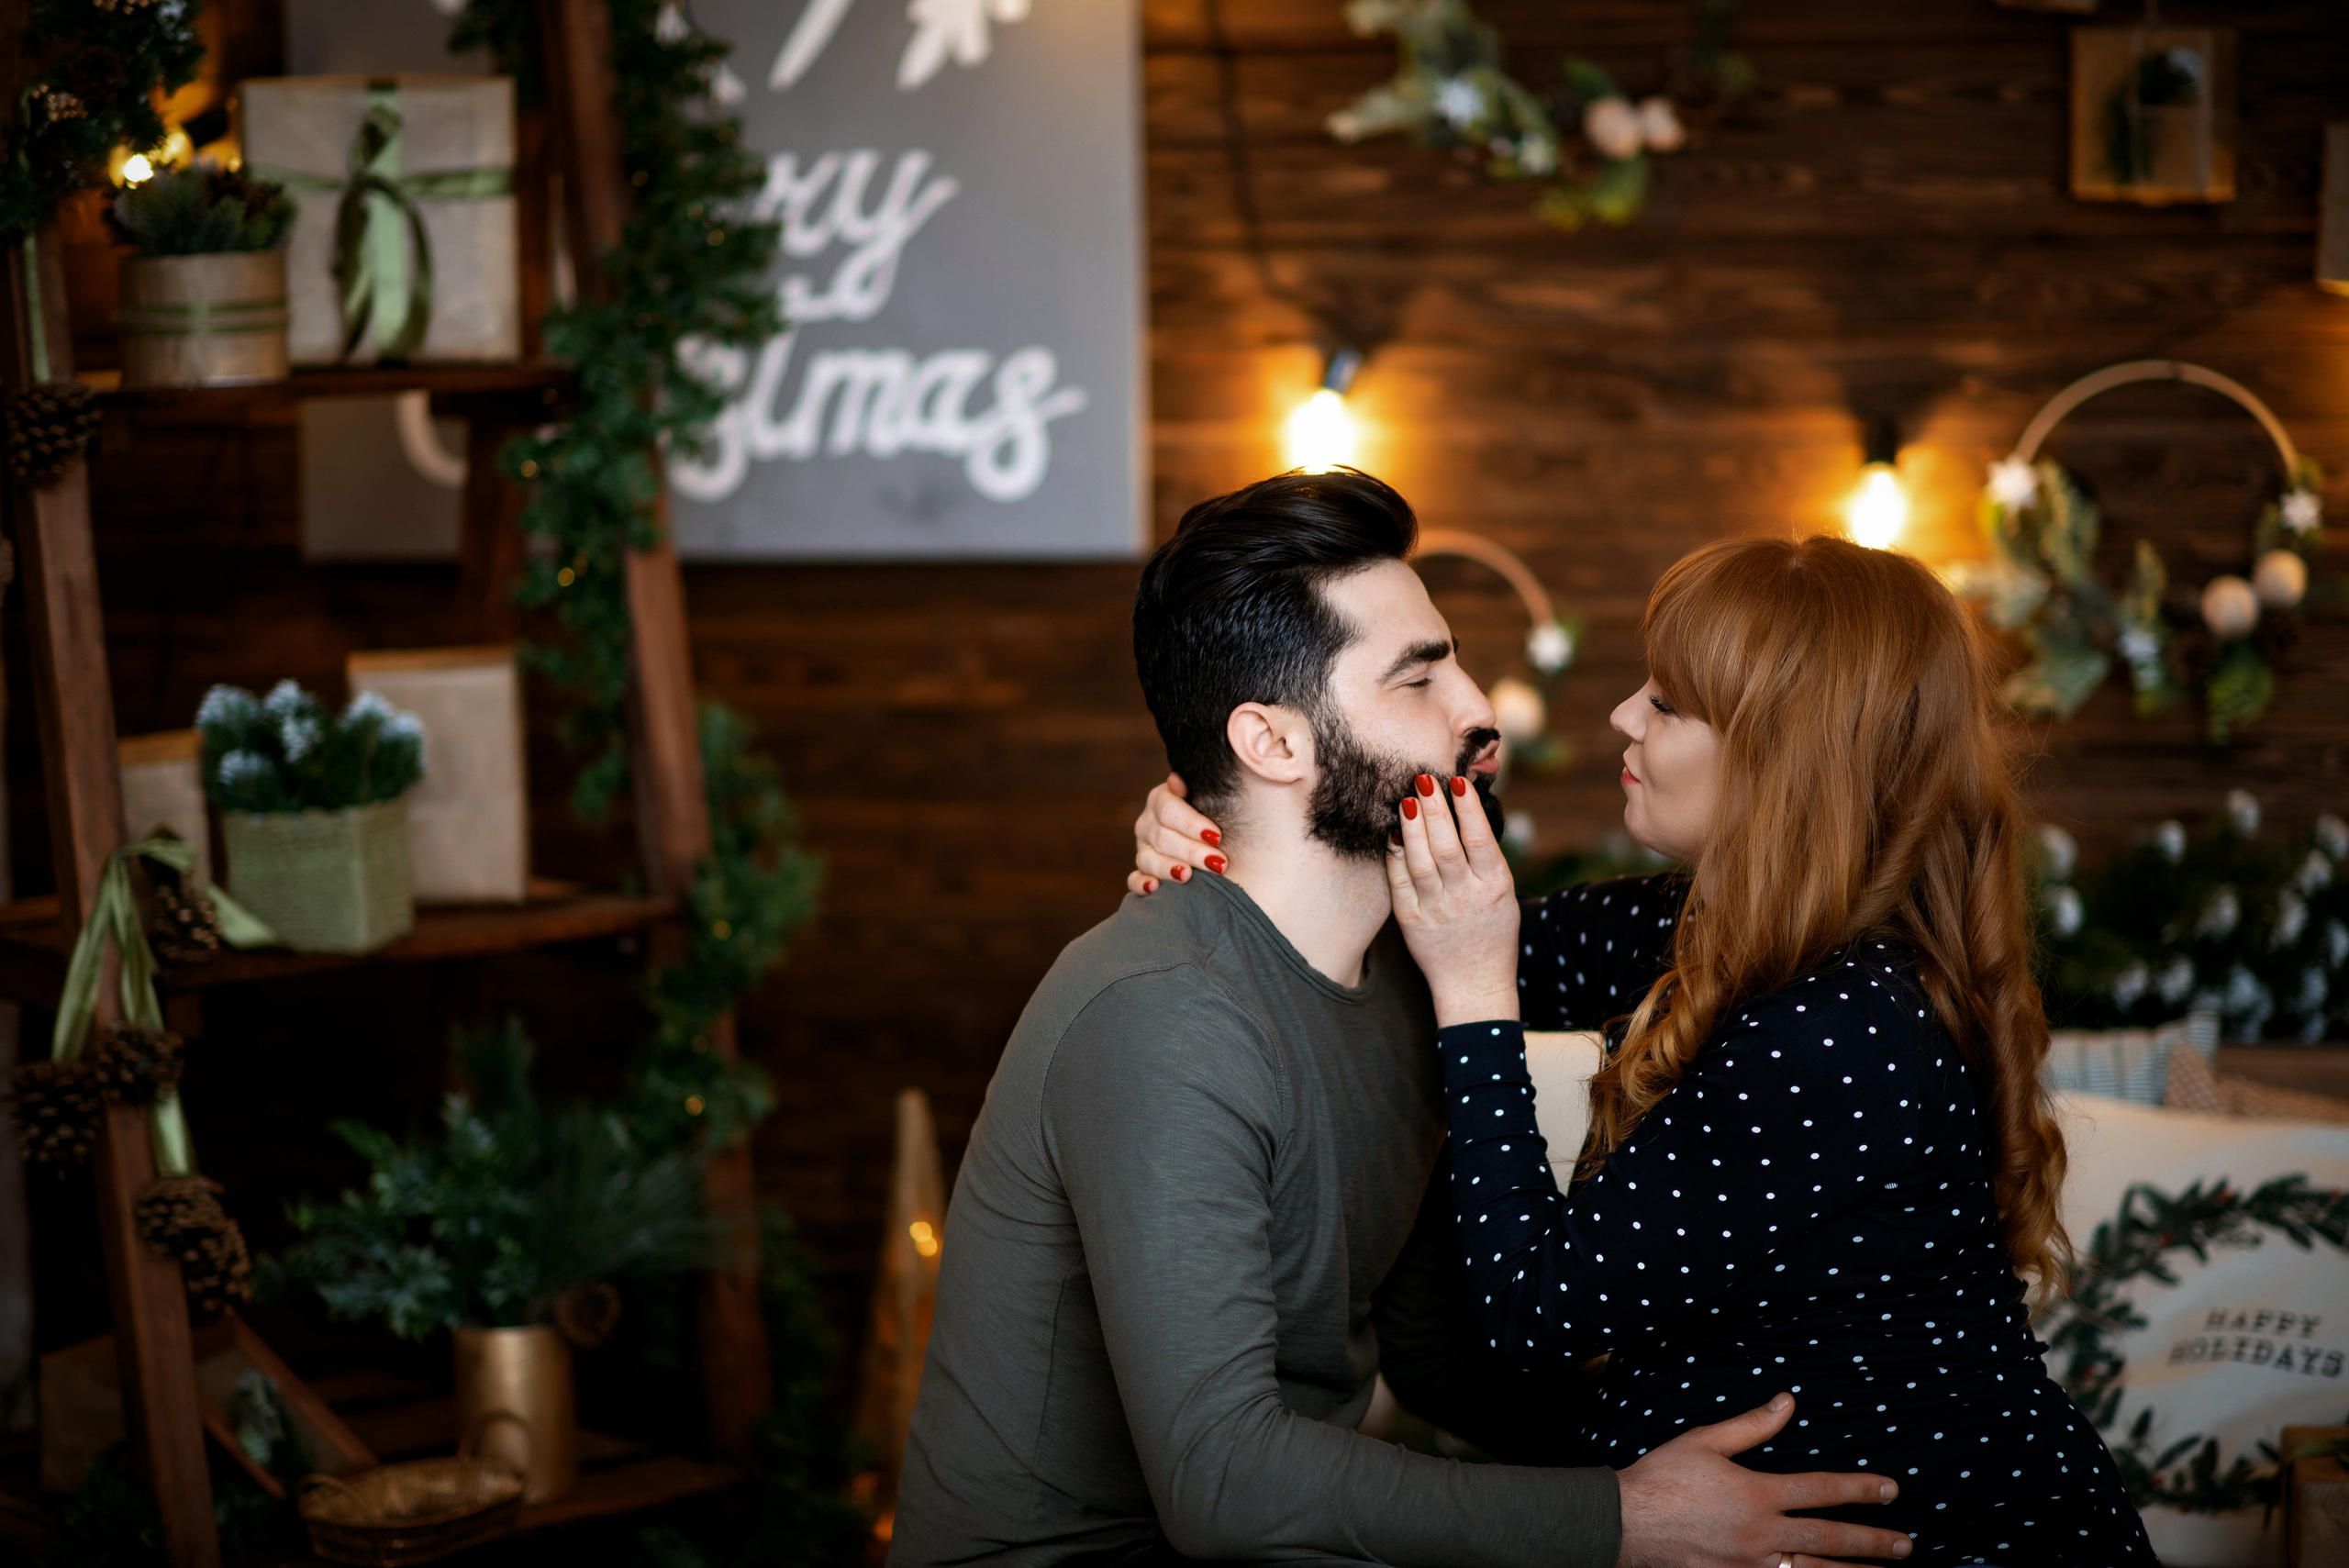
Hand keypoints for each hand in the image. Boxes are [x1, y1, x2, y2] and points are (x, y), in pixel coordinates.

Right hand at [1127, 772, 1225, 895]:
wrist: (1216, 835)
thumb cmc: (1220, 813)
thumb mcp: (1213, 797)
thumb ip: (1200, 788)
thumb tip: (1177, 780)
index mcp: (1161, 799)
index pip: (1169, 809)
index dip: (1192, 824)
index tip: (1216, 836)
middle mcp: (1148, 823)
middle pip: (1163, 838)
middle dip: (1192, 851)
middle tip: (1219, 863)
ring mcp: (1143, 848)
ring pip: (1148, 859)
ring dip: (1167, 868)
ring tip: (1187, 876)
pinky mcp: (1143, 872)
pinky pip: (1134, 880)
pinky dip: (1142, 884)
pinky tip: (1154, 888)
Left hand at [1388, 775, 1519, 1026]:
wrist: (1475, 984)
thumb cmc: (1492, 932)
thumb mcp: (1503, 894)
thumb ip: (1486, 857)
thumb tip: (1466, 808)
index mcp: (1494, 887)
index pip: (1480, 840)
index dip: (1468, 809)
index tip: (1456, 781)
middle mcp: (1465, 896)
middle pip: (1446, 846)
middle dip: (1434, 810)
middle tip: (1423, 777)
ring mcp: (1436, 909)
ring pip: (1420, 862)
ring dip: (1412, 827)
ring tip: (1406, 798)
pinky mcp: (1411, 920)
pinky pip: (1399, 883)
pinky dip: (1394, 856)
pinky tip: (1391, 833)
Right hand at [1616, 1395, 1912, 1567]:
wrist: (1623, 1525)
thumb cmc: (1661, 1479)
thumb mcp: (1705, 1441)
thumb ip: (1752, 1425)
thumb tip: (1787, 1402)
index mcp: (1757, 1494)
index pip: (1821, 1490)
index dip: (1860, 1489)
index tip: (1890, 1491)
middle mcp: (1762, 1534)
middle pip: (1829, 1539)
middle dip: (1872, 1542)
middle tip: (1906, 1544)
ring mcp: (1751, 1565)